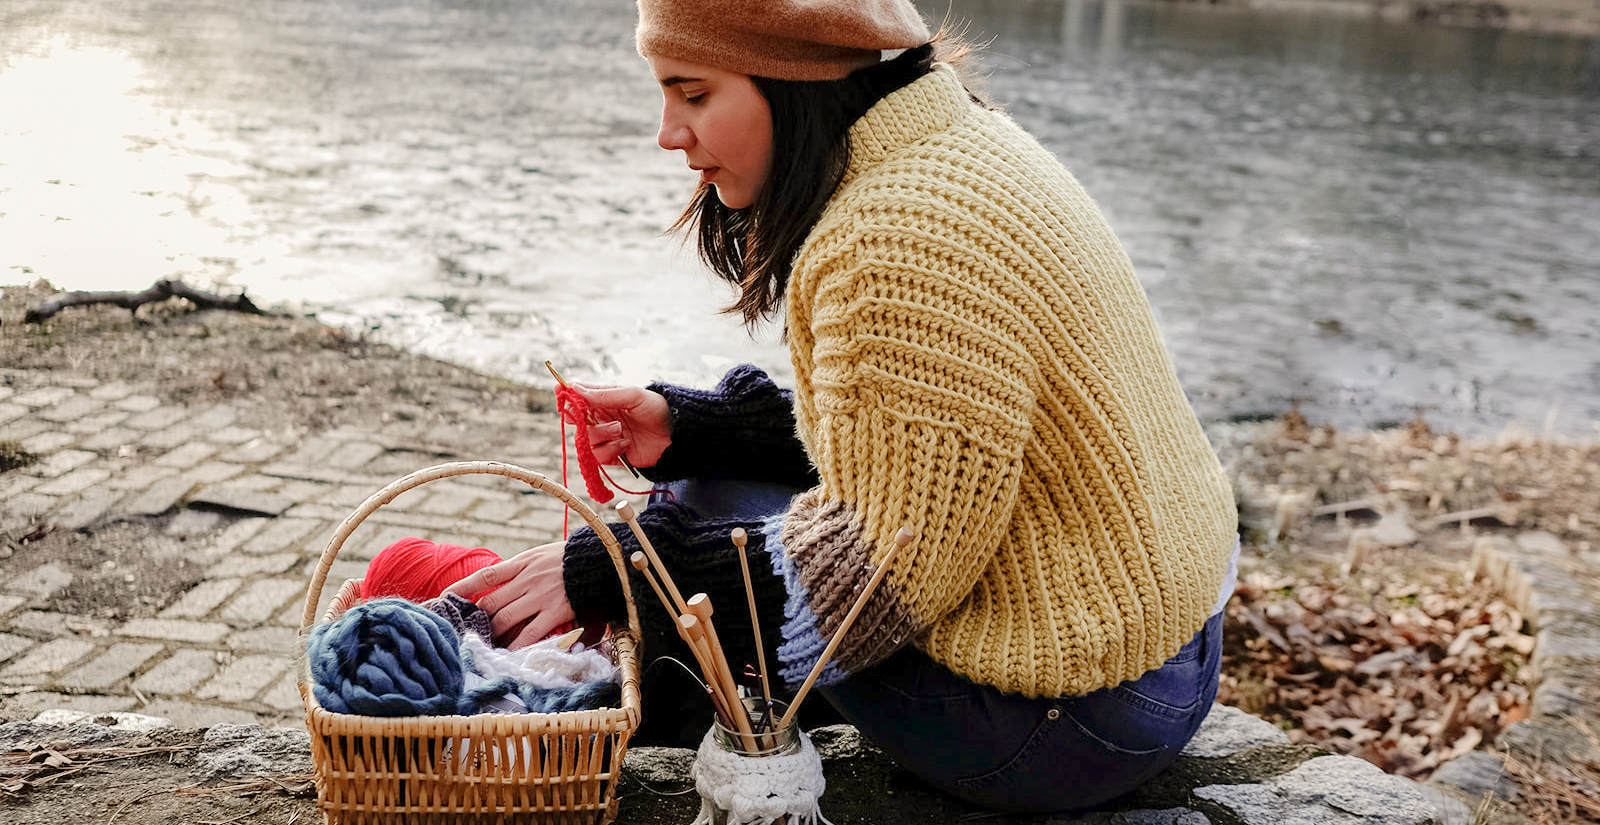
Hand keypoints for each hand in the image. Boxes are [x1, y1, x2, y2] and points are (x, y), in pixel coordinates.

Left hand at [443, 541, 574, 648]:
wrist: (600, 560)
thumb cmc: (570, 559)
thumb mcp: (541, 555)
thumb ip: (520, 570)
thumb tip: (499, 585)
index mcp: (522, 563)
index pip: (485, 576)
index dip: (462, 588)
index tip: (444, 597)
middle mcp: (527, 580)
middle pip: (491, 603)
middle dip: (476, 619)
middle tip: (467, 631)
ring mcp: (540, 597)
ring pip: (505, 619)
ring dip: (493, 634)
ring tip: (485, 645)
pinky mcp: (556, 612)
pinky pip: (530, 633)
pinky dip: (516, 645)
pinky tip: (508, 653)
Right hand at [564, 383, 671, 468]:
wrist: (675, 434)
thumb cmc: (656, 408)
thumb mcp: (633, 396)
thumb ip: (605, 394)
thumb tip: (576, 389)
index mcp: (604, 399)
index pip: (578, 396)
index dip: (566, 394)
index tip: (559, 391)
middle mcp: (601, 418)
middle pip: (575, 420)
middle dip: (578, 419)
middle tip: (584, 416)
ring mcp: (605, 437)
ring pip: (584, 439)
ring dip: (600, 434)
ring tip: (620, 430)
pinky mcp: (611, 455)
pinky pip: (597, 456)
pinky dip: (609, 450)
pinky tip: (624, 444)